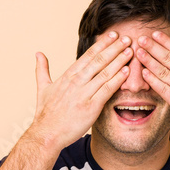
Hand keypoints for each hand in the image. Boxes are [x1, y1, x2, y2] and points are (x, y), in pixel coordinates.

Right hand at [29, 31, 133, 150]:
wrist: (46, 134)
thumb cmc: (45, 113)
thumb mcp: (42, 87)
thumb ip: (42, 69)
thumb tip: (38, 54)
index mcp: (67, 76)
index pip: (88, 55)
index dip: (102, 44)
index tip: (113, 35)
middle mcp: (76, 82)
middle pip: (99, 60)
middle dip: (114, 48)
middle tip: (127, 38)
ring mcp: (83, 94)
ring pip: (105, 73)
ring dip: (119, 60)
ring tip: (130, 51)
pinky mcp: (90, 107)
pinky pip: (106, 90)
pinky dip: (117, 79)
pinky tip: (126, 71)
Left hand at [135, 30, 169, 141]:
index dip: (166, 41)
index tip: (155, 34)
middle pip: (169, 58)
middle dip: (153, 47)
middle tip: (141, 38)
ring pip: (164, 72)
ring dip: (149, 61)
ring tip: (138, 52)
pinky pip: (163, 89)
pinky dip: (153, 80)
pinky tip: (144, 73)